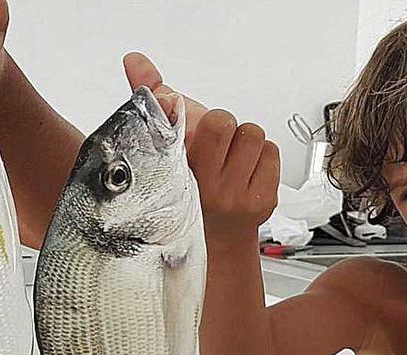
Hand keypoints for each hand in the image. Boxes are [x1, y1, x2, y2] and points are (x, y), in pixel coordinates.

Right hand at [123, 52, 279, 240]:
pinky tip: (246, 172)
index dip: (176, 107)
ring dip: (244, 142)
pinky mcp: (262, 199)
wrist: (216, 243)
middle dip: (220, 125)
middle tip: (214, 143)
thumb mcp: (167, 144)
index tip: (173, 107)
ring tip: (230, 160)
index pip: (176, 118)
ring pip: (252, 134)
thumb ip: (152, 98)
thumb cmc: (190, 187)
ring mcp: (234, 195)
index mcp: (175, 169)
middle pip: (223, 120)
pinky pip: (271, 153)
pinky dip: (262, 157)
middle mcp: (204, 186)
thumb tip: (135, 59)